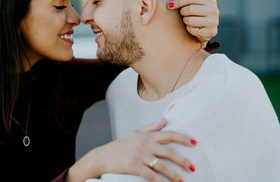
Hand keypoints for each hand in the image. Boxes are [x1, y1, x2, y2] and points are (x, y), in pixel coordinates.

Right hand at [66, 118, 196, 181]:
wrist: (102, 157)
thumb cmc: (119, 146)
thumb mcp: (135, 134)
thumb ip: (151, 128)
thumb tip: (165, 120)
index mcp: (146, 136)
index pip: (169, 134)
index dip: (183, 138)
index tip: (194, 143)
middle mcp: (144, 144)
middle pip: (169, 151)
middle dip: (183, 160)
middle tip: (193, 167)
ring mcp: (139, 155)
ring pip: (162, 165)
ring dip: (174, 174)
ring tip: (181, 181)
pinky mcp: (134, 166)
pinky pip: (150, 175)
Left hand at [168, 0, 218, 47]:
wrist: (205, 30)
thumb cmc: (198, 12)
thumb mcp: (196, 1)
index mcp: (211, 0)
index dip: (178, 2)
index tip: (169, 5)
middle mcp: (215, 10)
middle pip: (189, 9)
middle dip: (182, 13)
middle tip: (183, 14)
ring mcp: (214, 22)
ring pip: (190, 20)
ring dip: (185, 21)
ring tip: (188, 21)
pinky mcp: (211, 32)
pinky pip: (192, 30)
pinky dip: (189, 29)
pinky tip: (193, 28)